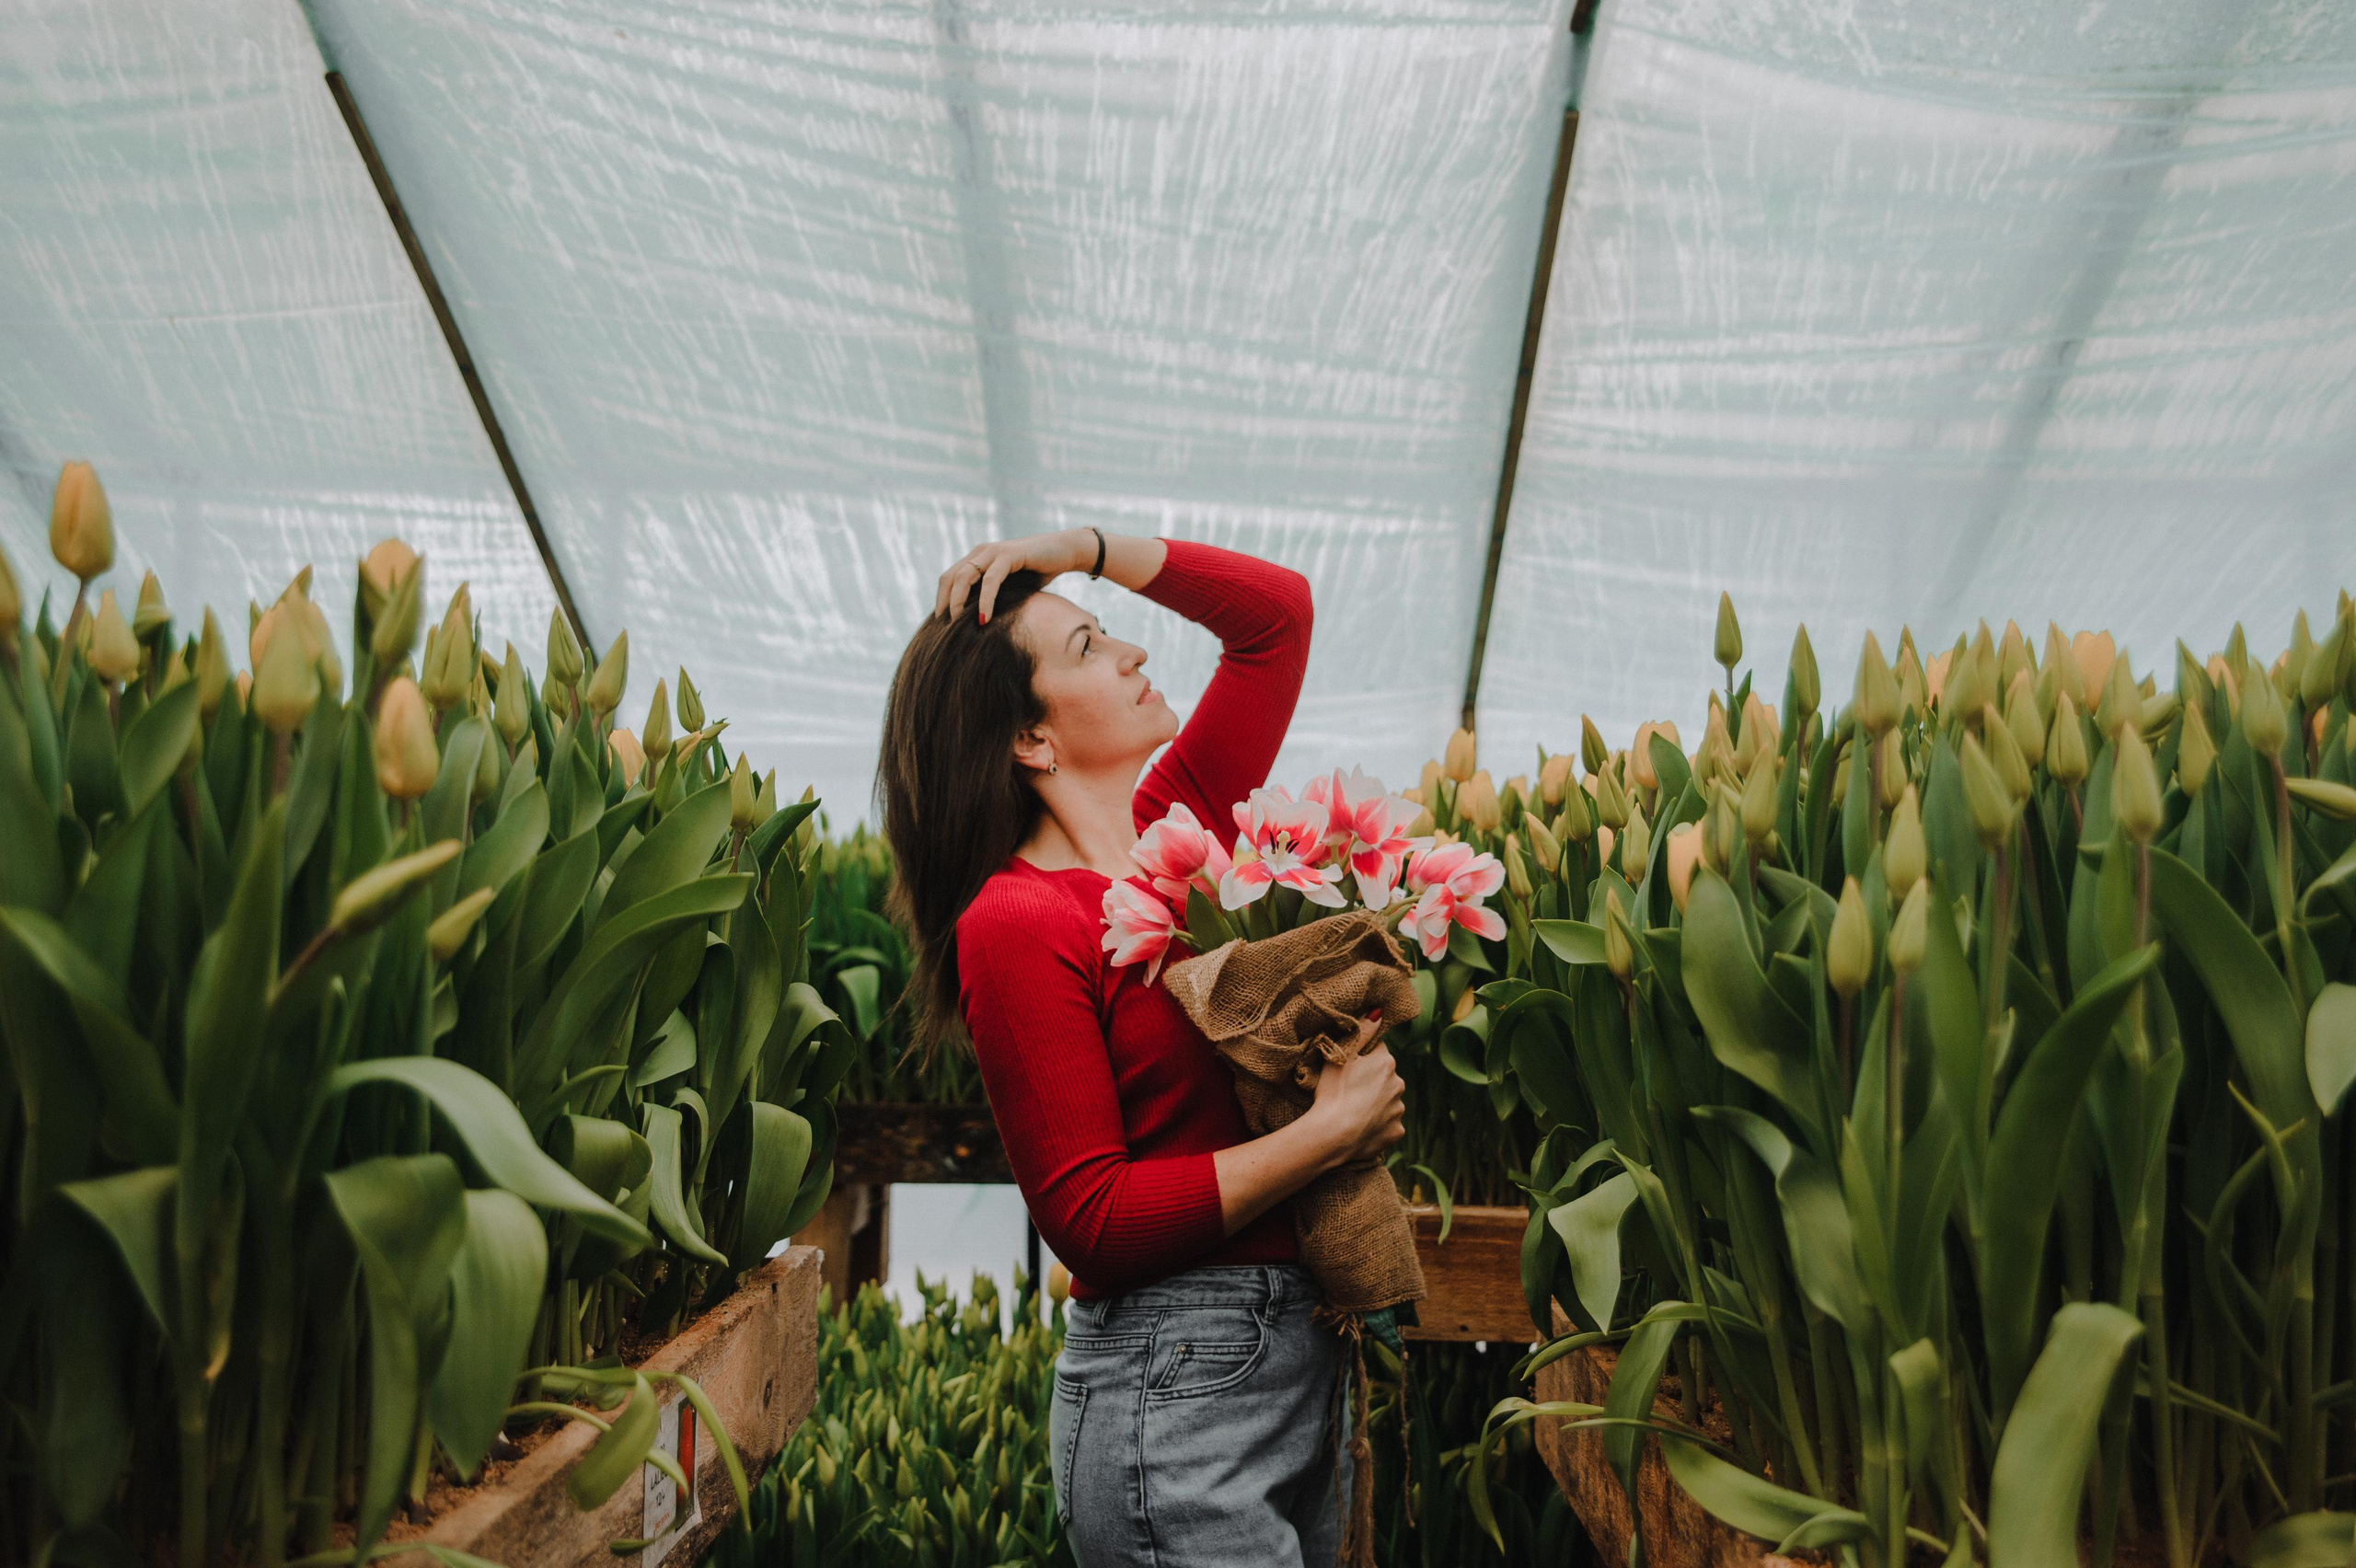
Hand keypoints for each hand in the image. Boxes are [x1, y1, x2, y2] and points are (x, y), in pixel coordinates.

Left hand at [935, 531, 1093, 623]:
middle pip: (950, 578)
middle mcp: (980, 552)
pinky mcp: (1008, 555)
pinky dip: (985, 600)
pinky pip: (991, 579)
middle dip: (945, 603)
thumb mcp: (1009, 587)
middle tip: (945, 628)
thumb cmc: (1038, 572)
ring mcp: (993, 551)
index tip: (941, 624)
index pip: (948, 578)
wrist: (1064, 552)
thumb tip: (977, 624)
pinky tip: (984, 618)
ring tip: (958, 624)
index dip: (941, 600)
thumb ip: (992, 596)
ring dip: (959, 602)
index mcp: (976, 558)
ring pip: (965, 577)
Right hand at [1308, 1014, 1403, 1168]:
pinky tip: (1360, 1128)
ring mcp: (1398, 1111)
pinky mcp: (1396, 1133)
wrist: (1334, 1136)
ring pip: (1387, 1102)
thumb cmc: (1333, 1092)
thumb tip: (1379, 1011)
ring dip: (1374, 1104)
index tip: (1346, 1068)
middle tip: (1346, 1091)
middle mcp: (1399, 1085)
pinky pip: (1387, 1125)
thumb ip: (1361, 1030)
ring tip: (1351, 1111)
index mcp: (1386, 1063)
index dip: (1360, 1058)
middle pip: (1384, 1077)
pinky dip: (1376, 1126)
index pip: (1376, 1052)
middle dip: (1370, 1081)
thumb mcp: (1341, 1055)